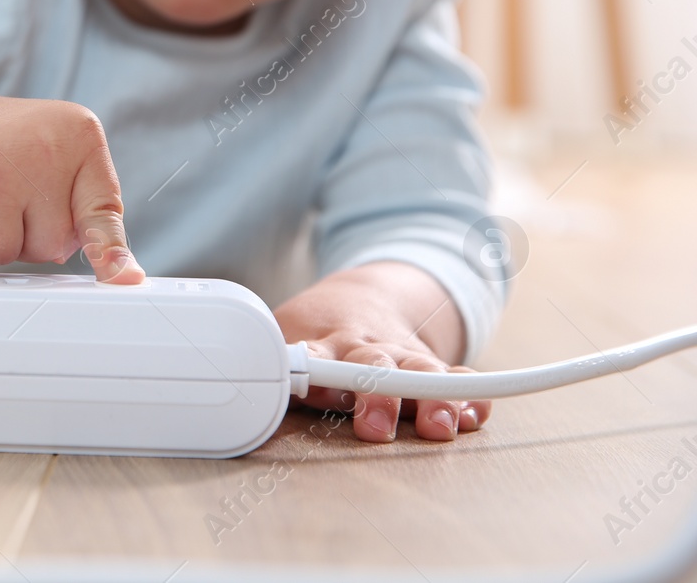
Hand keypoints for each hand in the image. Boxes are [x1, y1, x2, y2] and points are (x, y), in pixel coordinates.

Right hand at [0, 74, 144, 282]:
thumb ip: (95, 215)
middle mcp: (38, 146)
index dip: (107, 251)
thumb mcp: (64, 160)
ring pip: (4, 253)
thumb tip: (123, 278)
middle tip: (7, 197)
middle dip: (27, 235)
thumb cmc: (10, 150)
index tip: (124, 282)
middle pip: (50, 246)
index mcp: (79, 134)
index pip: (101, 211)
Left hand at [273, 261, 491, 442]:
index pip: (312, 357)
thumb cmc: (314, 334)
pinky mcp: (432, 368)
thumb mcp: (282, 340)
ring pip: (419, 373)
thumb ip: (270, 369)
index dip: (310, 371)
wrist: (362, 298)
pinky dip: (470, 396)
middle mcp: (364, 351)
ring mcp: (401, 358)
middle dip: (375, 396)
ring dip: (430, 398)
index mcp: (322, 347)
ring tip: (438, 424)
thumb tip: (249, 397)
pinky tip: (473, 414)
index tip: (306, 384)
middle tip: (375, 424)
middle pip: (371, 368)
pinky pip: (458, 378)